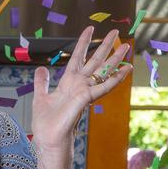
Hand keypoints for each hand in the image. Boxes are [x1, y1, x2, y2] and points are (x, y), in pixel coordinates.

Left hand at [31, 26, 131, 154]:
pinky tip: (126, 70)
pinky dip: (115, 79)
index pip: (77, 57)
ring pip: (103, 71)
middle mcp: (79, 85)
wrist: (48, 140)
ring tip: (127, 46)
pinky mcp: (86, 100)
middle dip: (104, 46)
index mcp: (68, 82)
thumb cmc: (46, 123)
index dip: (83, 43)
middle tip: (115, 31)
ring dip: (115, 59)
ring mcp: (84, 92)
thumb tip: (41, 68)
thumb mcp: (40, 97)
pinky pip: (103, 87)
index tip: (90, 28)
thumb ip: (42, 82)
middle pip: (94, 61)